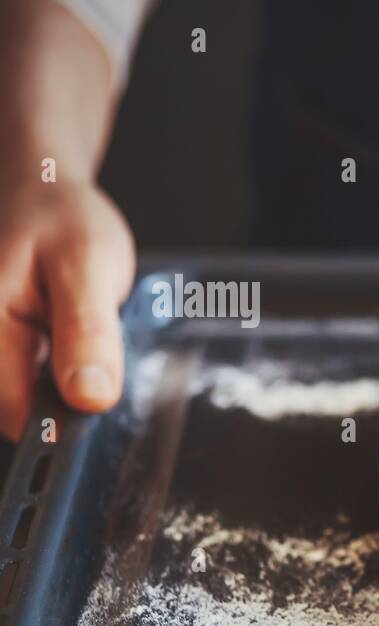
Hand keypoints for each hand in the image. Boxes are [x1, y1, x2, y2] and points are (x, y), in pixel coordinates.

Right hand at [0, 175, 133, 440]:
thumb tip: (90, 398)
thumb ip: (87, 332)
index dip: (66, 423)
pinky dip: (59, 375)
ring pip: (25, 402)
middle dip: (67, 400)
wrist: (40, 190)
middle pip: (19, 413)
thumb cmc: (61, 218)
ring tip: (80, 336)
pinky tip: (72, 343)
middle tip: (95, 349)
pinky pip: (26, 385)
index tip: (100, 405)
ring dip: (63, 387)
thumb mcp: (87, 266)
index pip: (19, 415)